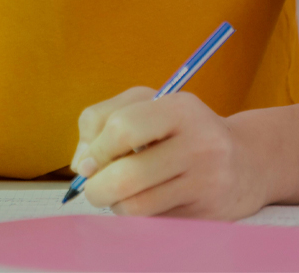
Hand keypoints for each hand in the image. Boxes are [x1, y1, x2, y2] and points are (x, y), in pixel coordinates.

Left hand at [71, 87, 267, 219]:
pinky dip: (139, 215)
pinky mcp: (210, 215)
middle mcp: (200, 145)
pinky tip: (145, 201)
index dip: (96, 149)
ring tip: (117, 194)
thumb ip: (101, 120)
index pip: (122, 128)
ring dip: (115, 204)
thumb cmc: (180, 128)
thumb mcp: (144, 105)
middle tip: (92, 188)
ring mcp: (208, 183)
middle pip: (127, 175)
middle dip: (97, 187)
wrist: (247, 161)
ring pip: (138, 205)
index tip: (87, 161)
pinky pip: (156, 221)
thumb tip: (80, 164)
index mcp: (180, 109)